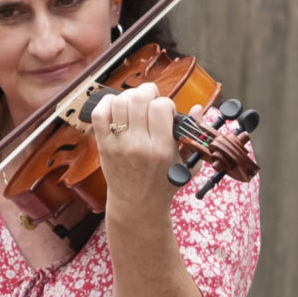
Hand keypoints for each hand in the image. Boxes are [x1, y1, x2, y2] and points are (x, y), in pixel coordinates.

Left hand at [90, 81, 178, 221]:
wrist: (137, 204)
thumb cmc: (164, 183)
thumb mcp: (187, 163)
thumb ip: (192, 134)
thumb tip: (198, 108)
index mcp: (162, 148)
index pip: (161, 107)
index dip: (166, 103)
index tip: (167, 112)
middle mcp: (138, 145)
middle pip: (138, 99)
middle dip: (148, 92)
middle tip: (151, 101)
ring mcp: (118, 145)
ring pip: (119, 102)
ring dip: (129, 96)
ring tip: (136, 105)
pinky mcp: (103, 146)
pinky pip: (99, 114)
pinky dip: (107, 103)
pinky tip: (118, 107)